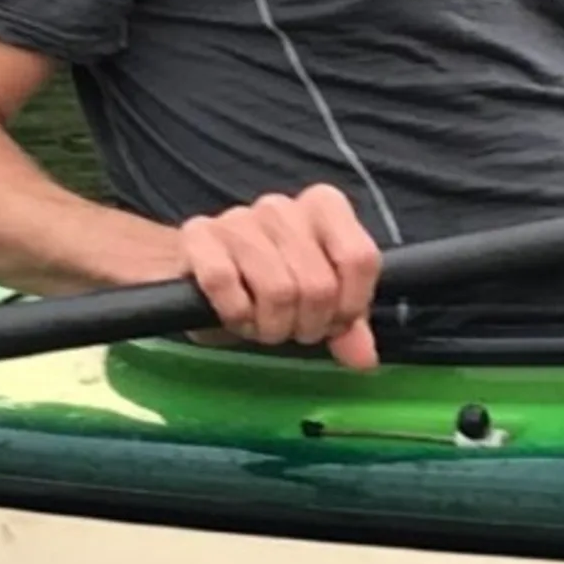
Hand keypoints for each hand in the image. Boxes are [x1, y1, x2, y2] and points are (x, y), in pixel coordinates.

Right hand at [178, 184, 382, 368]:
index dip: (350, 305)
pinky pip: (225, 284)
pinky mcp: (199, 236)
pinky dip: (234, 315)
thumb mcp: (318, 299)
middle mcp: (282, 205)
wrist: (200, 271)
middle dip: (307, 325)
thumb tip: (364, 358)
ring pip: (277, 290)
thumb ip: (348, 322)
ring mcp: (239, 218)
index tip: (333, 322)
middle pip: (318, 284)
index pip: (359, 258)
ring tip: (263, 325)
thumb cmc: (269, 282)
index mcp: (323, 206)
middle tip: (292, 328)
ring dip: (271, 326)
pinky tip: (235, 316)